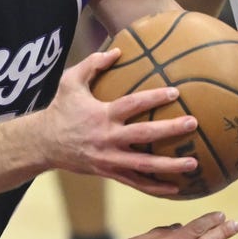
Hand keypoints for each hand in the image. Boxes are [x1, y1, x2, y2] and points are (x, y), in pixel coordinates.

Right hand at [41, 47, 199, 196]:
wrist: (44, 144)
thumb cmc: (60, 109)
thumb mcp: (70, 82)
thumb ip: (93, 64)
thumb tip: (117, 50)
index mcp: (102, 115)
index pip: (132, 104)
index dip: (154, 98)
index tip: (175, 93)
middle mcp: (108, 138)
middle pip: (144, 135)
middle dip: (170, 130)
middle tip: (192, 123)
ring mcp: (110, 159)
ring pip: (144, 165)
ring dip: (170, 166)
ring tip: (194, 164)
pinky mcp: (109, 173)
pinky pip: (135, 182)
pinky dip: (156, 187)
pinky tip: (176, 188)